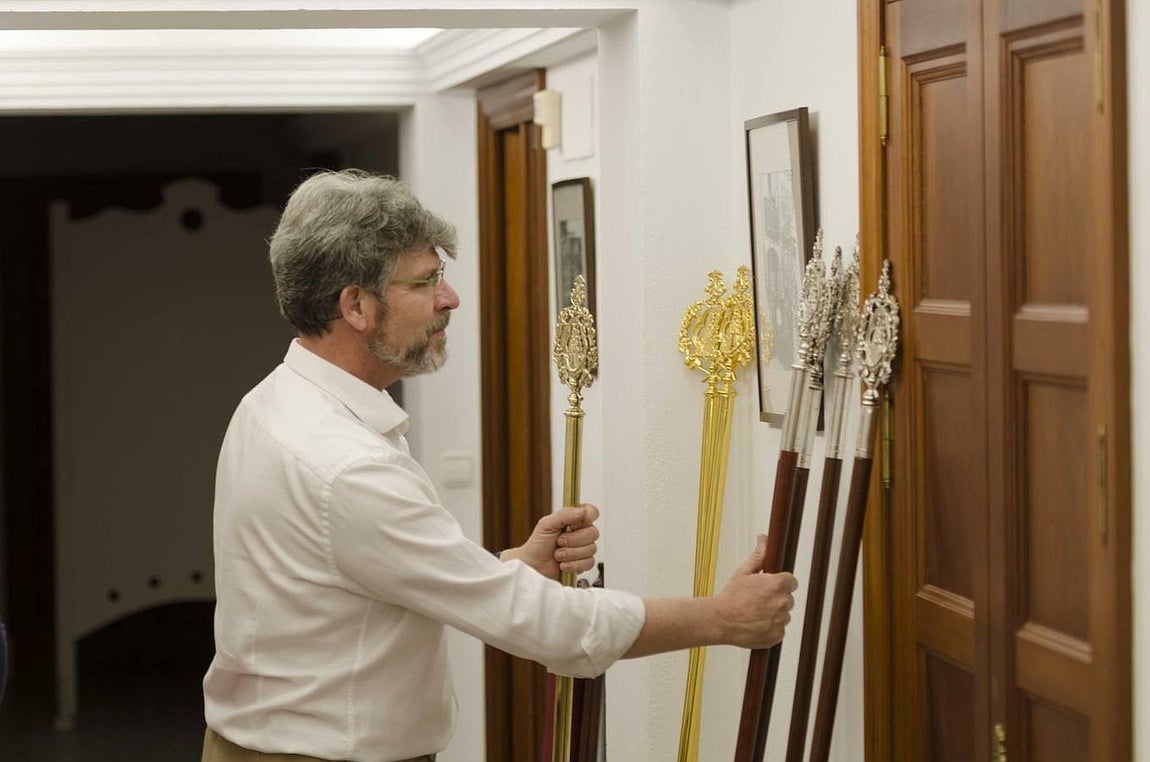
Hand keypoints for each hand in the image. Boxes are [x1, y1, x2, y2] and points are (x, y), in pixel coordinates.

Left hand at [500, 504, 599, 580]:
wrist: (533, 565)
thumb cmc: (538, 544)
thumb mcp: (547, 524)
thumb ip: (565, 514)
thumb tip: (583, 511)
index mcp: (574, 520)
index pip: (592, 512)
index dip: (588, 517)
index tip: (574, 524)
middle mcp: (580, 533)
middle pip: (593, 533)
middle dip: (573, 540)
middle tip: (559, 542)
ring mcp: (583, 548)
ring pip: (591, 549)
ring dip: (571, 553)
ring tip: (558, 554)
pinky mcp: (583, 563)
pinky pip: (588, 563)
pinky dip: (573, 564)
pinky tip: (563, 564)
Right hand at [713, 534, 796, 648]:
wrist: (720, 620)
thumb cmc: (730, 596)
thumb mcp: (743, 572)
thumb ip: (758, 556)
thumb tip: (764, 539)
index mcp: (777, 584)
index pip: (791, 581)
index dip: (781, 583)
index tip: (770, 586)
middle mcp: (782, 602)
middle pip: (788, 598)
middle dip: (776, 598)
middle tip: (758, 600)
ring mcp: (780, 620)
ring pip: (783, 615)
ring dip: (773, 614)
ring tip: (754, 613)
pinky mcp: (777, 636)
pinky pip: (779, 630)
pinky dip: (770, 628)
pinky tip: (755, 624)